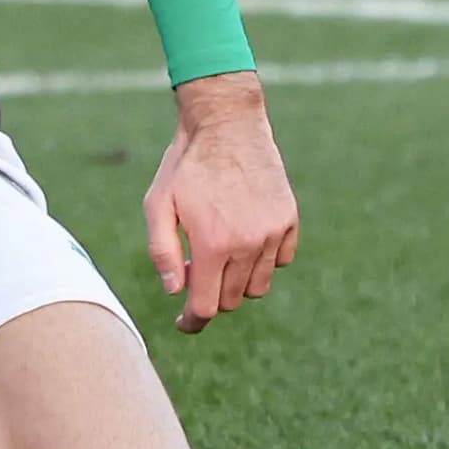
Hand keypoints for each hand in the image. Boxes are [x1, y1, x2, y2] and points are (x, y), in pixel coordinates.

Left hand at [143, 73, 299, 332]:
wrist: (226, 124)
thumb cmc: (185, 165)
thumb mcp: (158, 203)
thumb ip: (162, 250)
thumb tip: (175, 292)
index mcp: (214, 244)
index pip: (207, 306)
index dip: (192, 321)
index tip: (183, 324)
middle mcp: (249, 244)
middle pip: (232, 300)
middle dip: (211, 294)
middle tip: (194, 268)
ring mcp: (274, 233)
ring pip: (258, 285)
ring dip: (237, 281)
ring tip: (218, 252)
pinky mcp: (290, 220)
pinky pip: (282, 261)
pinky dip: (264, 260)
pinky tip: (244, 238)